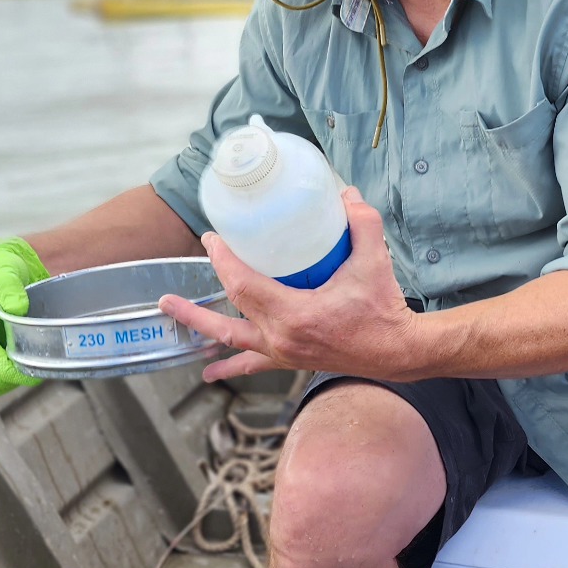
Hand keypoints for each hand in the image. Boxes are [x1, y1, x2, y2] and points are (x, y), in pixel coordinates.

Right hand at [0, 237, 48, 396]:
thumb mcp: (4, 270)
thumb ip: (8, 287)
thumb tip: (17, 307)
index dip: (9, 368)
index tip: (35, 365)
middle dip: (7, 379)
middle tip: (35, 366)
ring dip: (9, 380)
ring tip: (30, 360)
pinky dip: (7, 377)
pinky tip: (22, 359)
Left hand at [160, 189, 422, 382]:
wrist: (398, 351)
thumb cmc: (384, 309)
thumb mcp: (374, 261)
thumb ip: (362, 223)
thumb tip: (345, 194)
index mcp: (295, 315)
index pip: (243, 286)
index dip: (223, 261)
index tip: (212, 239)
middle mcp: (282, 338)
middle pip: (226, 318)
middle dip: (194, 306)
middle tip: (168, 296)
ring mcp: (284, 352)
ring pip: (233, 341)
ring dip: (202, 329)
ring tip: (176, 321)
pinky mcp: (292, 359)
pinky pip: (254, 363)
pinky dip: (231, 366)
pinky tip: (211, 373)